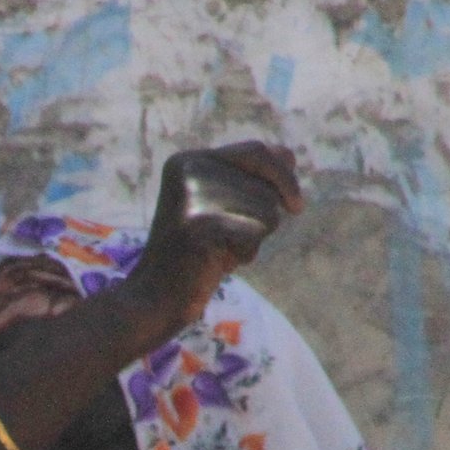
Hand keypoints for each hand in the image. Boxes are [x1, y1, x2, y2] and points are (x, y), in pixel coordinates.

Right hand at [122, 142, 304, 337]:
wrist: (153, 298)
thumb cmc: (195, 254)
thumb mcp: (221, 209)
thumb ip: (251, 180)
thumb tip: (290, 156)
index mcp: (187, 161)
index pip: (256, 151)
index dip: (283, 175)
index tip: (296, 207)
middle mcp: (188, 170)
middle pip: (266, 183)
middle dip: (266, 214)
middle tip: (234, 239)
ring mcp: (193, 197)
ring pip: (267, 209)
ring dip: (255, 238)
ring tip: (219, 250)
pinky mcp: (201, 224)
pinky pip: (257, 232)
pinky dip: (246, 252)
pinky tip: (217, 262)